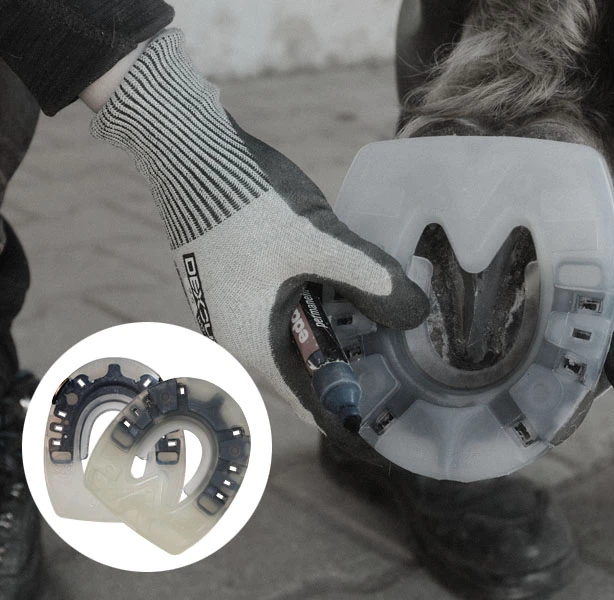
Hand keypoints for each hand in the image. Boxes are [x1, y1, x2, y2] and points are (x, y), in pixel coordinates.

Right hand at [90, 30, 428, 441]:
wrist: (188, 154)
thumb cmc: (246, 204)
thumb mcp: (319, 243)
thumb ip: (371, 281)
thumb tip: (418, 313)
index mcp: (253, 345)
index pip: (310, 405)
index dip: (351, 416)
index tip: (387, 424)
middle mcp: (238, 339)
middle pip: (305, 375)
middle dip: (351, 372)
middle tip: (398, 366)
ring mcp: (232, 312)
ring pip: (295, 342)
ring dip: (335, 338)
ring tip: (381, 328)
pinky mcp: (235, 287)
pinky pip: (283, 316)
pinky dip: (317, 314)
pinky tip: (345, 292)